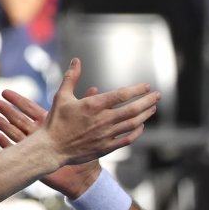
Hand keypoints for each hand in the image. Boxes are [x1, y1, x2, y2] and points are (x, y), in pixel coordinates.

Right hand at [0, 58, 158, 195]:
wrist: (51, 148)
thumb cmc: (55, 121)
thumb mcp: (61, 96)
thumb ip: (71, 77)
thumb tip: (76, 61)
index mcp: (93, 106)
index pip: (121, 95)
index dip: (136, 90)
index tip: (146, 86)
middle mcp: (103, 120)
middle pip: (132, 109)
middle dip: (147, 101)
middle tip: (158, 96)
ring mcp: (105, 135)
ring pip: (132, 124)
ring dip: (145, 115)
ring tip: (153, 108)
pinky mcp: (105, 148)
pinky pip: (126, 139)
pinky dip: (136, 132)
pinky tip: (141, 127)